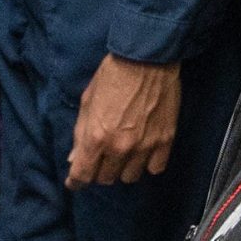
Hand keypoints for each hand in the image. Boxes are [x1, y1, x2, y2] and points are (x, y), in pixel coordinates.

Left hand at [66, 55, 179, 188]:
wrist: (147, 59)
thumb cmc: (112, 75)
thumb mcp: (87, 101)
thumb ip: (80, 133)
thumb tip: (75, 157)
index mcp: (96, 137)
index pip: (82, 175)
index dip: (76, 181)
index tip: (75, 180)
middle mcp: (119, 147)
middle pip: (105, 178)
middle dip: (99, 170)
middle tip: (101, 157)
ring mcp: (144, 146)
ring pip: (129, 177)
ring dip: (123, 168)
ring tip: (124, 154)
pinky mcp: (165, 141)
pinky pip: (155, 168)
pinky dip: (148, 164)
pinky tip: (144, 152)